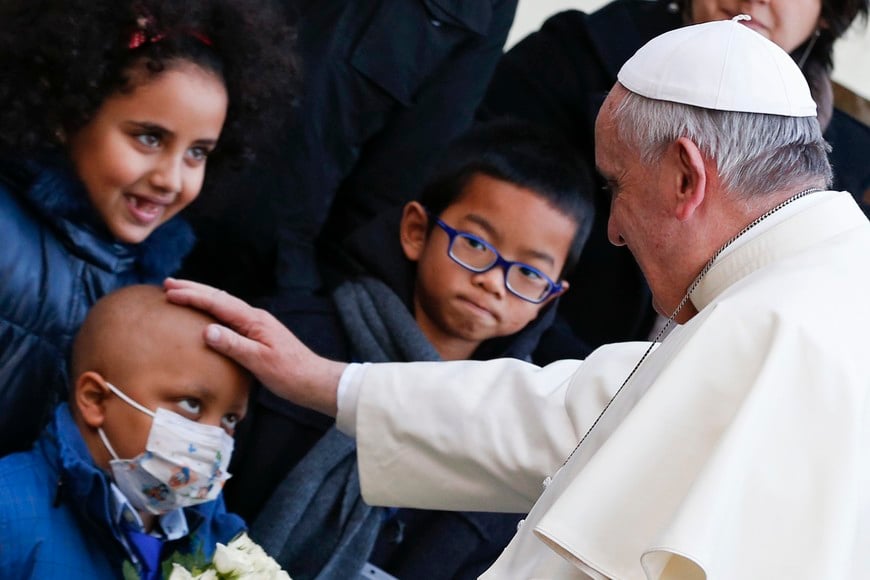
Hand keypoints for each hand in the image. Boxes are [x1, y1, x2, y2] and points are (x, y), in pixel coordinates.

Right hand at [163, 278, 344, 415]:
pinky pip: (230, 316)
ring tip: (181, 292)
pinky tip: (207, 313)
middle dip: (193, 289)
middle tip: (168, 283)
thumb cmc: (289, 373)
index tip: (171, 292)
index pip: (218, 303)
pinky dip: (213, 310)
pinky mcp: (258, 334)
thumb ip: (234, 345)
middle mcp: (255, 318)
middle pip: (219, 298)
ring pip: (224, 305)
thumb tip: (207, 330)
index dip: (193, 296)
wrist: (313, 380)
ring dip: (202, 297)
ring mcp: (257, 325)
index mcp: (254, 321)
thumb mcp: (259, 362)